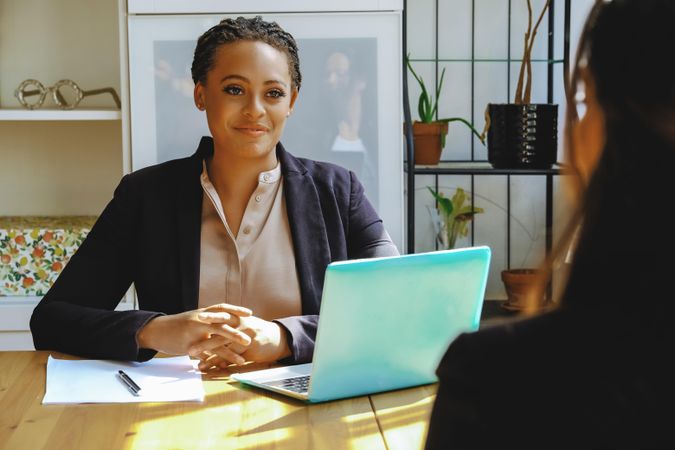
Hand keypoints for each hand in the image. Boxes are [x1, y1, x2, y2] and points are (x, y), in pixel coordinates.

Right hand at [136, 303, 252, 357]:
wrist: (155, 330)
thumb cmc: (177, 325)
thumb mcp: (194, 318)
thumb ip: (208, 320)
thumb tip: (225, 320)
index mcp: (202, 313)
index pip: (222, 308)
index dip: (236, 310)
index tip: (250, 313)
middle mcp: (199, 321)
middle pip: (221, 325)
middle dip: (236, 333)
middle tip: (250, 339)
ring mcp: (193, 334)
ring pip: (215, 343)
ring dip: (229, 352)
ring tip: (242, 360)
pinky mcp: (187, 346)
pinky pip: (204, 356)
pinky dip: (214, 363)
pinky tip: (223, 368)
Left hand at [189, 314, 291, 369]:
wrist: (279, 339)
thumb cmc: (257, 331)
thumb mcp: (245, 323)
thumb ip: (231, 324)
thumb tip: (212, 326)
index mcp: (239, 316)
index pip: (222, 314)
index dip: (210, 316)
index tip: (196, 317)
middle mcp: (242, 324)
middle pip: (220, 328)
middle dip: (204, 334)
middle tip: (189, 339)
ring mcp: (246, 335)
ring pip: (223, 343)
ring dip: (207, 351)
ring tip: (194, 358)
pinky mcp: (250, 347)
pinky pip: (233, 355)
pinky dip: (220, 361)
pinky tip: (210, 366)